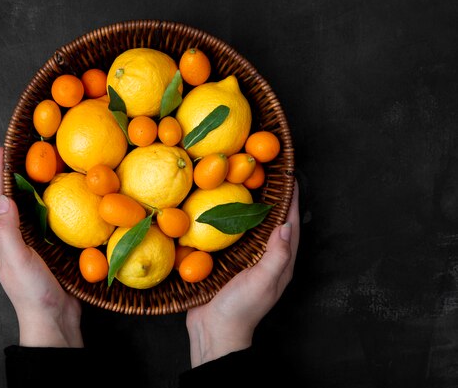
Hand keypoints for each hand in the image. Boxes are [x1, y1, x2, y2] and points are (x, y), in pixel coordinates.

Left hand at [0, 147, 82, 347]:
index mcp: (0, 238)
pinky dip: (46, 203)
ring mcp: (29, 243)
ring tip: (36, 166)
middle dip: (9, 174)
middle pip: (7, 199)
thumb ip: (8, 231)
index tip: (1, 149)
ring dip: (27, 186)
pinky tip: (58, 197)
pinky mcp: (46, 249)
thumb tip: (2, 198)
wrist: (53, 319)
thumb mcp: (17, 260)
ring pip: (26, 207)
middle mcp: (12, 238)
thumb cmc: (33, 292)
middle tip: (19, 151)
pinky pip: (44, 219)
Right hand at [185, 181, 299, 366]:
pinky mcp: (227, 261)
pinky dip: (231, 219)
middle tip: (267, 173)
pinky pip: (232, 234)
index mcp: (280, 263)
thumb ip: (276, 256)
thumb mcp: (262, 281)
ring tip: (245, 183)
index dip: (292, 201)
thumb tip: (286, 224)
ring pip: (252, 226)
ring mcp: (246, 259)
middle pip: (273, 222)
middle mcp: (266, 258)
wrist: (213, 330)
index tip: (289, 176)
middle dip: (273, 198)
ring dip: (252, 205)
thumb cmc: (240, 309)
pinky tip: (221, 206)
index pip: (290, 225)